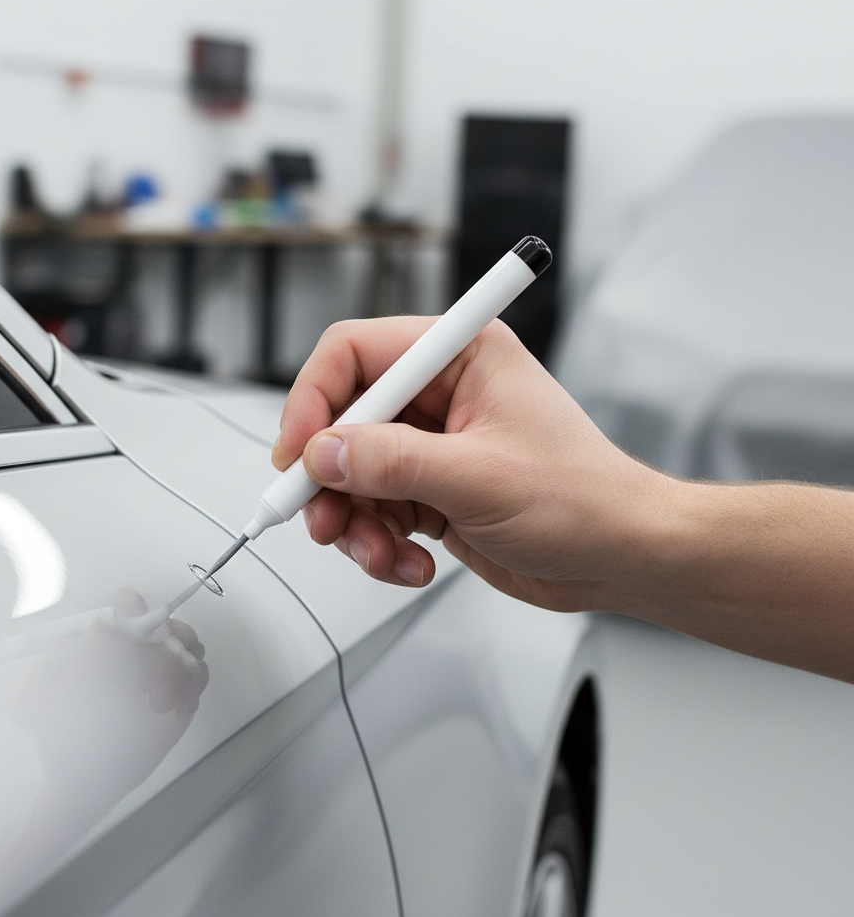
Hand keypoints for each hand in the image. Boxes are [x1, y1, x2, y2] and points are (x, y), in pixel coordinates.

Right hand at [272, 316, 663, 611]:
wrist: (619, 558)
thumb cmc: (584, 501)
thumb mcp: (481, 478)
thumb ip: (394, 463)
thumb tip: (324, 455)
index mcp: (460, 356)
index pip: (355, 353)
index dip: (314, 399)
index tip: (298, 454)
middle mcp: (440, 394)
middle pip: (343, 420)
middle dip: (329, 479)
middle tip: (324, 520)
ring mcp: (431, 446)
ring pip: (351, 474)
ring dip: (354, 523)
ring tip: (380, 554)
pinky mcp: (429, 490)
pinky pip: (373, 511)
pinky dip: (379, 544)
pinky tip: (411, 564)